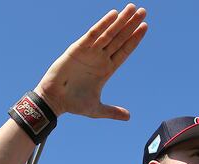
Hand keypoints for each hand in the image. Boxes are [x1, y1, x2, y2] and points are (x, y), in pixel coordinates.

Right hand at [34, 4, 147, 120]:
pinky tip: (114, 14)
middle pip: (120, 37)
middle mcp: (100, 58)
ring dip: (121, 20)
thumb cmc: (74, 104)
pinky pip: (93, 34)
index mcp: (106, 69)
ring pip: (109, 33)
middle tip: (143, 11)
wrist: (54, 101)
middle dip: (131, 24)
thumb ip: (112, 111)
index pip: (124, 51)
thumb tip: (129, 117)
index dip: (134, 39)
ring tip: (133, 8)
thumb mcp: (97, 109)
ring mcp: (90, 52)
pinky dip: (103, 24)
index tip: (145, 27)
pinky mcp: (78, 48)